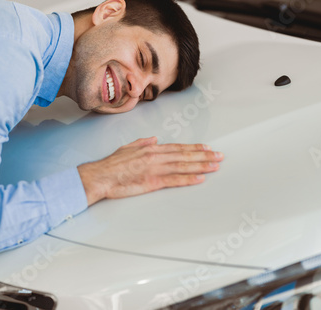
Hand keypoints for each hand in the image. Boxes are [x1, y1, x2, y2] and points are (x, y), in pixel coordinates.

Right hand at [77, 137, 223, 205]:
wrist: (101, 176)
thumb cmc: (111, 165)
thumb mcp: (127, 148)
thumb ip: (142, 143)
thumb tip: (153, 139)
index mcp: (151, 149)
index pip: (178, 147)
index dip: (194, 148)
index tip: (206, 148)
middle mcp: (156, 156)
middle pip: (185, 155)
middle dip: (204, 156)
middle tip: (219, 156)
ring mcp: (155, 169)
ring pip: (183, 166)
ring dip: (201, 165)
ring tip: (215, 166)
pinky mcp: (152, 182)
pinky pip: (174, 180)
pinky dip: (189, 179)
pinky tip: (200, 178)